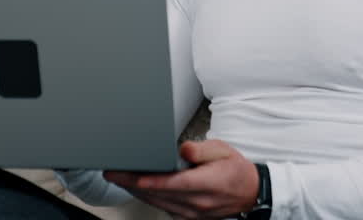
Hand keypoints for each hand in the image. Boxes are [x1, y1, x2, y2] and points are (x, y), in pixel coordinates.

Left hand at [103, 140, 258, 218]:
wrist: (250, 192)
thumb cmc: (235, 170)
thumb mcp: (223, 150)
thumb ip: (201, 150)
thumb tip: (183, 149)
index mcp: (207, 183)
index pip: (173, 183)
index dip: (151, 181)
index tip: (132, 176)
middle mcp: (198, 202)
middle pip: (160, 194)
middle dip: (133, 184)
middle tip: (112, 172)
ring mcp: (193, 212)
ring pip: (159, 203)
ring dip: (137, 193)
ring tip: (118, 179)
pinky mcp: (190, 217)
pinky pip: (165, 209)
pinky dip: (149, 199)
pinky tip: (138, 190)